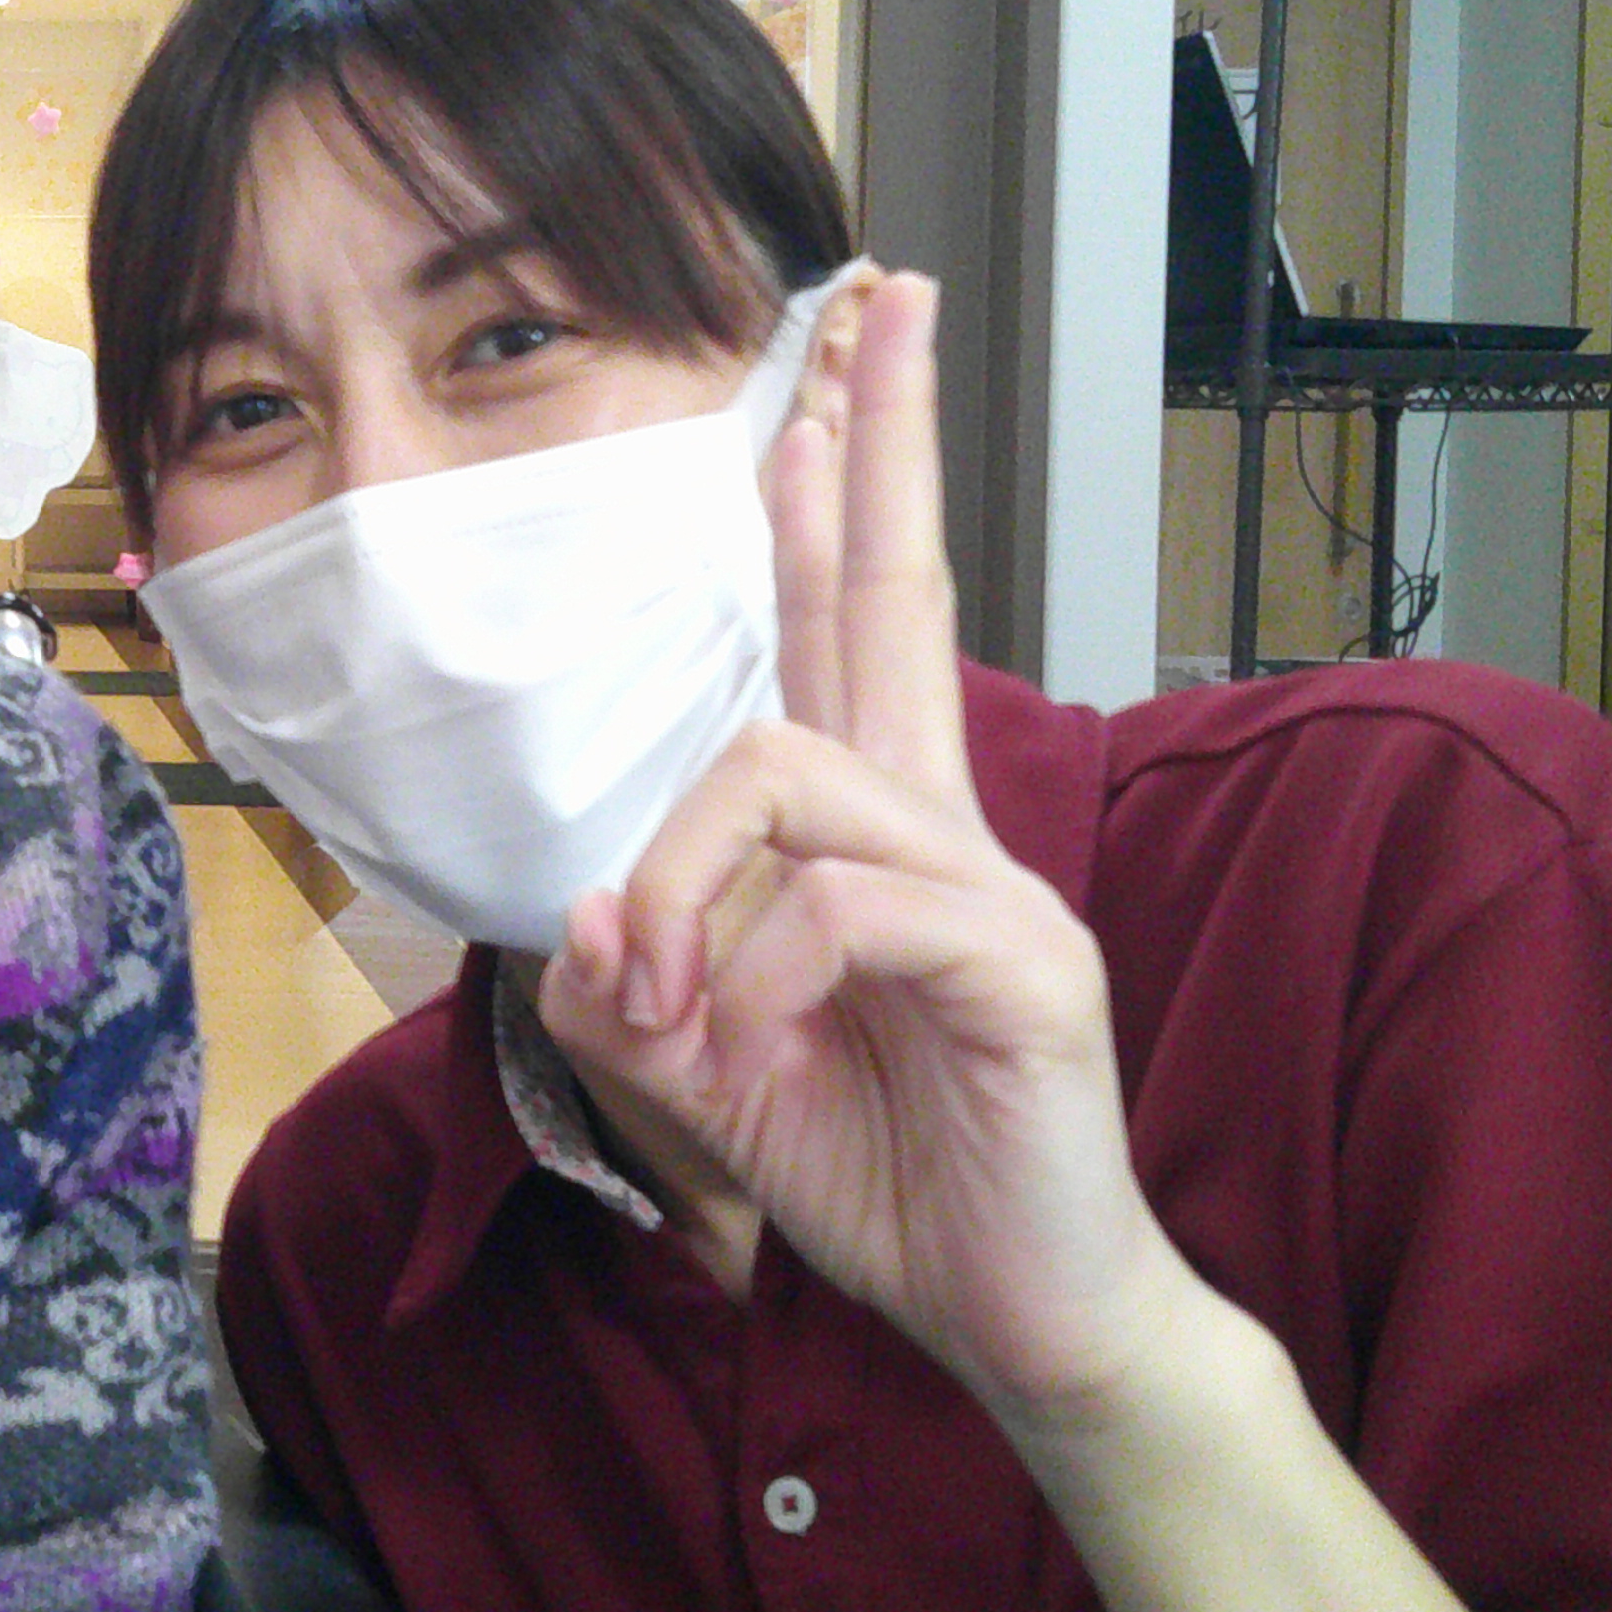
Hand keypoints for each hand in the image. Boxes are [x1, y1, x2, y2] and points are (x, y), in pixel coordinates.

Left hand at [536, 273, 1197, 1421]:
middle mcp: (937, 823)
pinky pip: (842, 906)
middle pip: (891, 589)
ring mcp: (989, 884)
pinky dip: (761, 978)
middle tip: (882, 299)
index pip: (840, 620)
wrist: (1017, 1312)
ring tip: (678, 1012)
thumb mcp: (700, 1077)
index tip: (825, 363)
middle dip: (877, 437)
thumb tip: (589, 914)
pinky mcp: (1022, 966)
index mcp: (868, 829)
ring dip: (688, 888)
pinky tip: (754, 1049)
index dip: (827, 491)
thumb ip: (624, 989)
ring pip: (783, 770)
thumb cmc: (877, 1171)